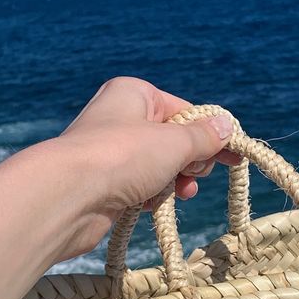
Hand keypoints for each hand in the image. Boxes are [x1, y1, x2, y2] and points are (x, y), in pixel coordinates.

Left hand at [55, 77, 237, 256]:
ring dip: (174, 181)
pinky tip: (153, 204)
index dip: (208, 133)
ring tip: (180, 192)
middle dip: (190, 160)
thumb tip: (226, 126)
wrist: (67, 196)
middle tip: (194, 173)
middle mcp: (119, 118)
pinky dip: (152, 195)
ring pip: (157, 166)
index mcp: (134, 94)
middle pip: (171, 139)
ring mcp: (109, 152)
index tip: (231, 155)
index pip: (183, 110)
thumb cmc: (122, 157)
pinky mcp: (103, 183)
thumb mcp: (173, 142)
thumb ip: (203, 137)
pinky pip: (139, 186)